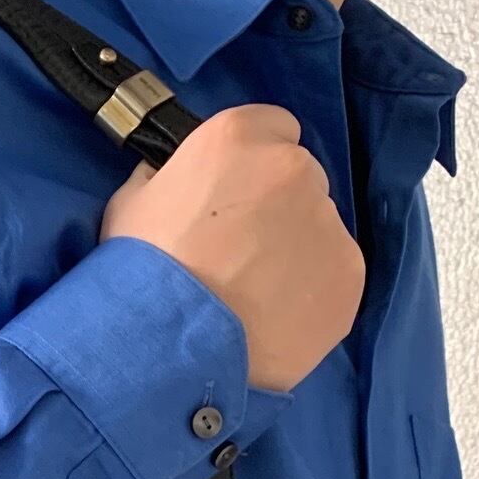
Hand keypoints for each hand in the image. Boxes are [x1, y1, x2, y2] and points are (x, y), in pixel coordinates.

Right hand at [99, 104, 364, 392]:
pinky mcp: (348, 276)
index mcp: (238, 137)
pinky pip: (332, 279)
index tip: (233, 199)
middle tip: (237, 258)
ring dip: (294, 255)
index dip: (251, 166)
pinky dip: (310, 297)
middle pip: (299, 180)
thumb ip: (168, 180)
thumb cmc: (137, 274)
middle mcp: (294, 168)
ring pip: (318, 232)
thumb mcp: (130, 204)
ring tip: (251, 301)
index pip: (272, 128)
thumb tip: (176, 182)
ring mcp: (327, 223)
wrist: (164, 350)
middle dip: (276, 211)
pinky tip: (271, 322)